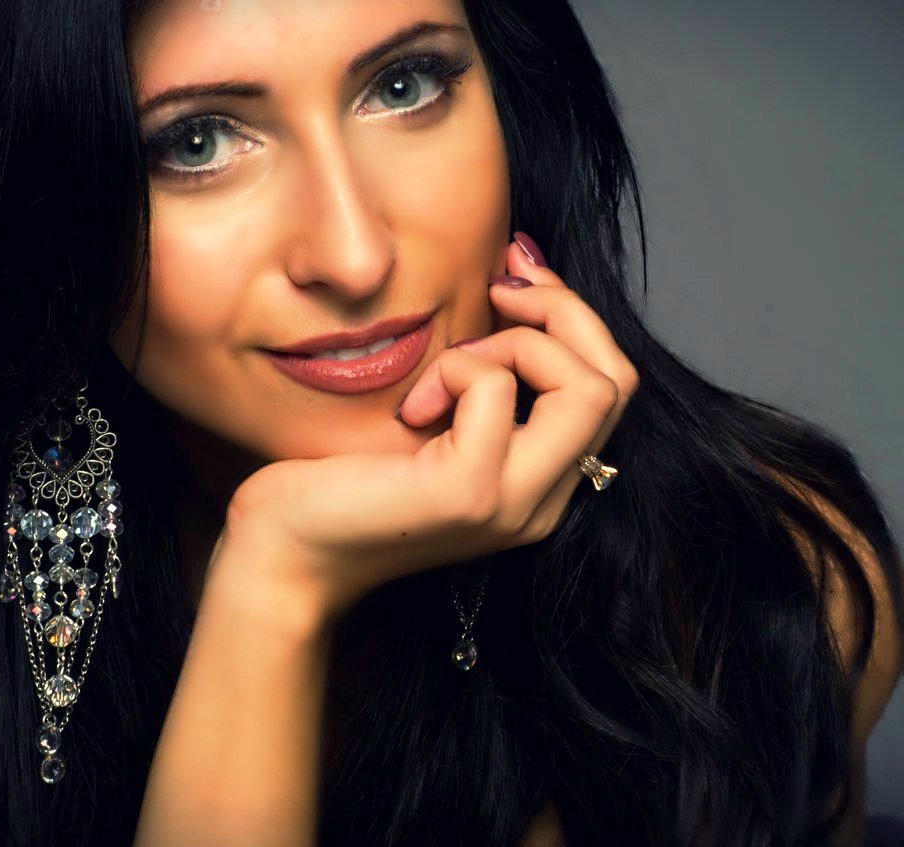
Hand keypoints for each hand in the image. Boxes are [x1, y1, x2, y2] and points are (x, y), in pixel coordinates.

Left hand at [217, 233, 639, 623]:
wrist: (286, 554)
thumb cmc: (342, 478)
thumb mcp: (433, 416)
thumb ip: (484, 371)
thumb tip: (516, 270)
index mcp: (539, 484)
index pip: (611, 387)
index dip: (574, 317)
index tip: (514, 274)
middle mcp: (541, 501)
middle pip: (618, 381)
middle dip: (566, 310)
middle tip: (500, 288)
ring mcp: (512, 503)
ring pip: (587, 387)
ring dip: (516, 341)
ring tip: (451, 363)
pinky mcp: (469, 491)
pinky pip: (495, 389)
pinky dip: (455, 368)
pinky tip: (412, 405)